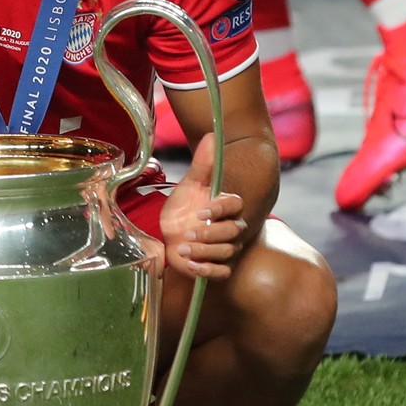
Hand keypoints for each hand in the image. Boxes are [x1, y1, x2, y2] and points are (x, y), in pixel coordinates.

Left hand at [159, 133, 247, 279]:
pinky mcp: (216, 265)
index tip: (201, 210)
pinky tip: (190, 264)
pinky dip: (208, 270)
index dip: (220, 208)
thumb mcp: (190, 184)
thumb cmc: (184, 206)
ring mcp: (224, 247)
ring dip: (205, 251)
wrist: (171, 230)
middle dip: (210, 233)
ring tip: (183, 247)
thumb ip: (202, 164)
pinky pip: (222, 271)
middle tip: (188, 231)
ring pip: (227, 251)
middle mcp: (230, 227)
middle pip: (232, 232)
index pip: (234, 206)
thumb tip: (212, 134)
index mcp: (226, 206)